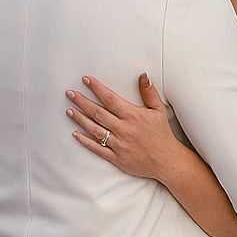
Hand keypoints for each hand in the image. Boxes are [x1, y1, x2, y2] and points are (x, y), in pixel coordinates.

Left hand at [66, 73, 187, 181]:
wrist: (167, 161)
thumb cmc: (162, 134)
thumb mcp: (159, 110)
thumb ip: (149, 92)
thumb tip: (143, 75)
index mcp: (133, 115)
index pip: (110, 98)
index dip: (96, 88)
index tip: (86, 80)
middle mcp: (123, 129)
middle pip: (98, 112)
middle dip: (82, 102)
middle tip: (69, 93)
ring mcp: (118, 144)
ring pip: (94, 129)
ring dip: (80, 119)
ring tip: (69, 110)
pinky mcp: (116, 157)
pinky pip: (97, 148)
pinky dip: (85, 141)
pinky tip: (75, 134)